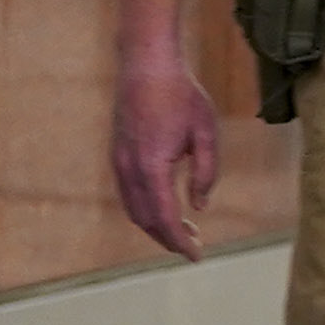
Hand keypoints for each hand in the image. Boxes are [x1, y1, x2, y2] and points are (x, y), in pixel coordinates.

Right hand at [108, 56, 224, 257]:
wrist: (146, 67)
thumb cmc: (182, 96)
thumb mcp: (207, 133)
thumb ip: (206, 172)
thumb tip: (198, 207)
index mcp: (151, 166)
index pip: (164, 217)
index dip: (179, 241)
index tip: (196, 257)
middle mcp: (128, 169)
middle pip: (145, 219)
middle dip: (168, 239)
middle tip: (193, 248)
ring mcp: (118, 162)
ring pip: (133, 209)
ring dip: (156, 225)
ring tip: (185, 232)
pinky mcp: (117, 155)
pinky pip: (128, 194)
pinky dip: (145, 209)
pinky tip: (167, 208)